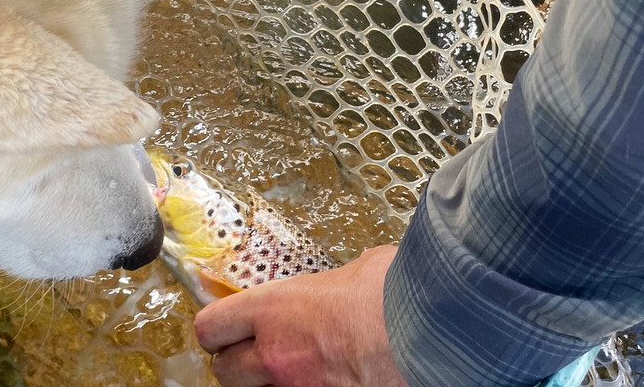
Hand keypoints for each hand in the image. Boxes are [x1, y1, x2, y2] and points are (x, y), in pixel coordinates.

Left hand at [194, 245, 407, 386]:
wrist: (432, 331)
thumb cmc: (397, 293)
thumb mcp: (358, 268)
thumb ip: (333, 279)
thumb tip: (344, 280)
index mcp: (275, 308)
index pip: (212, 326)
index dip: (216, 327)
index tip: (225, 326)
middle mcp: (277, 354)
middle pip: (224, 371)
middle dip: (236, 362)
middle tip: (254, 353)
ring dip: (266, 384)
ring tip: (288, 371)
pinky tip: (324, 380)